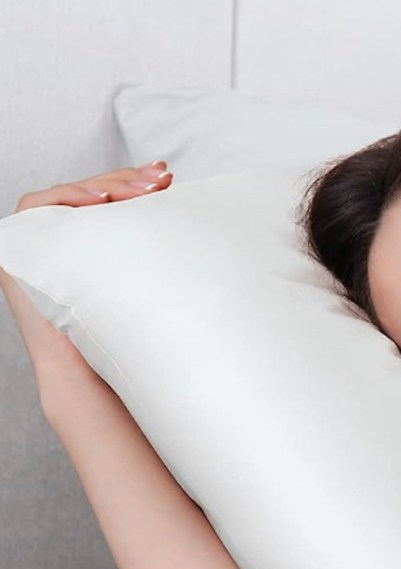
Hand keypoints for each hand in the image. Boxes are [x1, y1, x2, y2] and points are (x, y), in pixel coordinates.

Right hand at [1, 161, 173, 411]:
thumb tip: (187, 207)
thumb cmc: (126, 325)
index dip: (136, 180)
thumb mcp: (143, 272)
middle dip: (129, 180)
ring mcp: (38, 238)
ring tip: (142, 189)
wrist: (95, 364)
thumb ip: (152, 243)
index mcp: (90, 238)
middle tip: (162, 180)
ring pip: (71, 194)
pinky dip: (69, 196)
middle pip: (93, 191)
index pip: (111, 194)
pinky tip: (102, 199)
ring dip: (107, 185)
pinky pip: (37, 205)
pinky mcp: (19, 244)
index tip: (168, 178)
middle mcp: (61, 235)